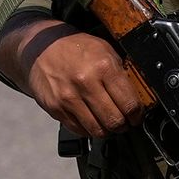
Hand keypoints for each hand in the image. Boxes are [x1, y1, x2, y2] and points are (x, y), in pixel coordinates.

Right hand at [16, 27, 145, 136]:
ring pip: (97, 130)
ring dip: (107, 131)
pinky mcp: (56, 108)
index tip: (136, 117)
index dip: (137, 115)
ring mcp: (69, 98)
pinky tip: (91, 120)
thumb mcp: (104, 50)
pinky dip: (88, 129)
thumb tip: (137, 96)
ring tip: (108, 124)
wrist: (40, 48)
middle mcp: (86, 83)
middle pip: (115, 121)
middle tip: (124, 123)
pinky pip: (79, 130)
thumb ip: (120, 72)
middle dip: (123, 126)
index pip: (129, 104)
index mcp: (104, 66)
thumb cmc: (76, 48)